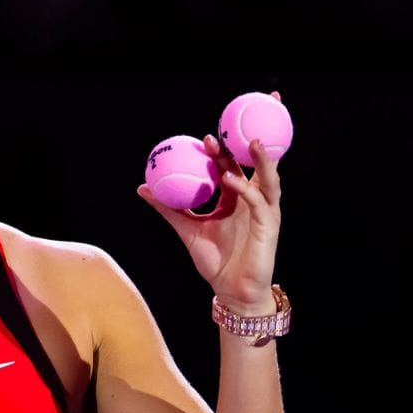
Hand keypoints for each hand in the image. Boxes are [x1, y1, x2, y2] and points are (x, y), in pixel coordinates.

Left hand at [135, 92, 283, 307]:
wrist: (231, 291)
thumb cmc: (215, 261)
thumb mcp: (186, 229)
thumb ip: (168, 208)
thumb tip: (143, 188)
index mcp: (236, 197)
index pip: (233, 165)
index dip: (226, 147)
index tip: (208, 134)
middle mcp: (253, 199)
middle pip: (256, 164)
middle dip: (255, 139)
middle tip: (239, 121)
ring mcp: (264, 211)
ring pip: (268, 178)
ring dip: (261, 159)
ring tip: (250, 141)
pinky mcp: (269, 226)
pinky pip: (259, 203)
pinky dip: (246, 189)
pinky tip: (232, 180)